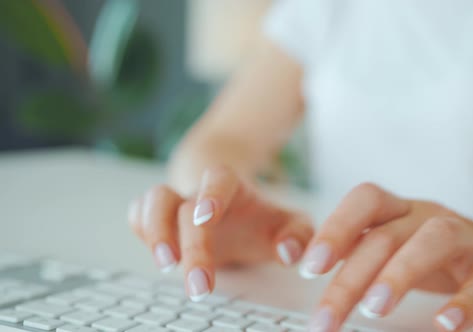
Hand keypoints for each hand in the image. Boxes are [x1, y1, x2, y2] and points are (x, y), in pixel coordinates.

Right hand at [127, 166, 313, 299]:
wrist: (234, 207)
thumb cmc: (262, 219)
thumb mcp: (291, 225)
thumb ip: (298, 236)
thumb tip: (289, 253)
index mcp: (231, 185)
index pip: (217, 178)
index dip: (209, 195)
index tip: (206, 218)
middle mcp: (198, 192)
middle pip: (183, 205)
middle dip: (189, 245)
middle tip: (199, 286)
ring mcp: (176, 202)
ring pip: (151, 201)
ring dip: (153, 232)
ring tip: (167, 266)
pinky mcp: (158, 218)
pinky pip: (138, 214)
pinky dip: (139, 230)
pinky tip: (157, 254)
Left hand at [301, 183, 472, 331]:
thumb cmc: (442, 254)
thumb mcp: (400, 244)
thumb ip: (361, 250)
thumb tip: (310, 266)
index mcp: (402, 209)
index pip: (364, 200)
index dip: (336, 228)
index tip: (309, 267)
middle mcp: (430, 215)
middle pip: (386, 236)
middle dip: (351, 278)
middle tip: (326, 318)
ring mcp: (467, 238)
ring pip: (433, 242)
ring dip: (399, 275)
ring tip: (374, 310)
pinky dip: (464, 304)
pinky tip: (445, 325)